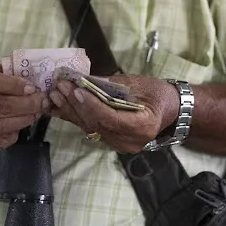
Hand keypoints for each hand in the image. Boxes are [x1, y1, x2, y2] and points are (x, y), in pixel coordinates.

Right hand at [0, 62, 48, 148]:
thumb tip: (25, 75)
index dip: (16, 86)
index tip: (33, 87)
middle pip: (1, 108)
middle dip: (28, 105)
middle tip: (42, 101)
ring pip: (2, 126)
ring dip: (25, 120)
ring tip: (36, 112)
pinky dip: (13, 134)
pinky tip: (19, 125)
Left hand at [47, 75, 178, 153]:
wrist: (169, 110)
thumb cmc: (158, 94)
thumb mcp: (138, 84)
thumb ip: (111, 84)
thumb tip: (84, 79)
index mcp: (144, 126)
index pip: (111, 118)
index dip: (92, 105)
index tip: (76, 90)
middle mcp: (131, 142)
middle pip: (97, 124)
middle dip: (76, 105)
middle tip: (60, 88)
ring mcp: (121, 145)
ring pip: (90, 128)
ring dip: (71, 111)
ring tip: (56, 94)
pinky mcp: (112, 143)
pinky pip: (91, 130)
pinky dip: (75, 117)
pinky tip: (60, 106)